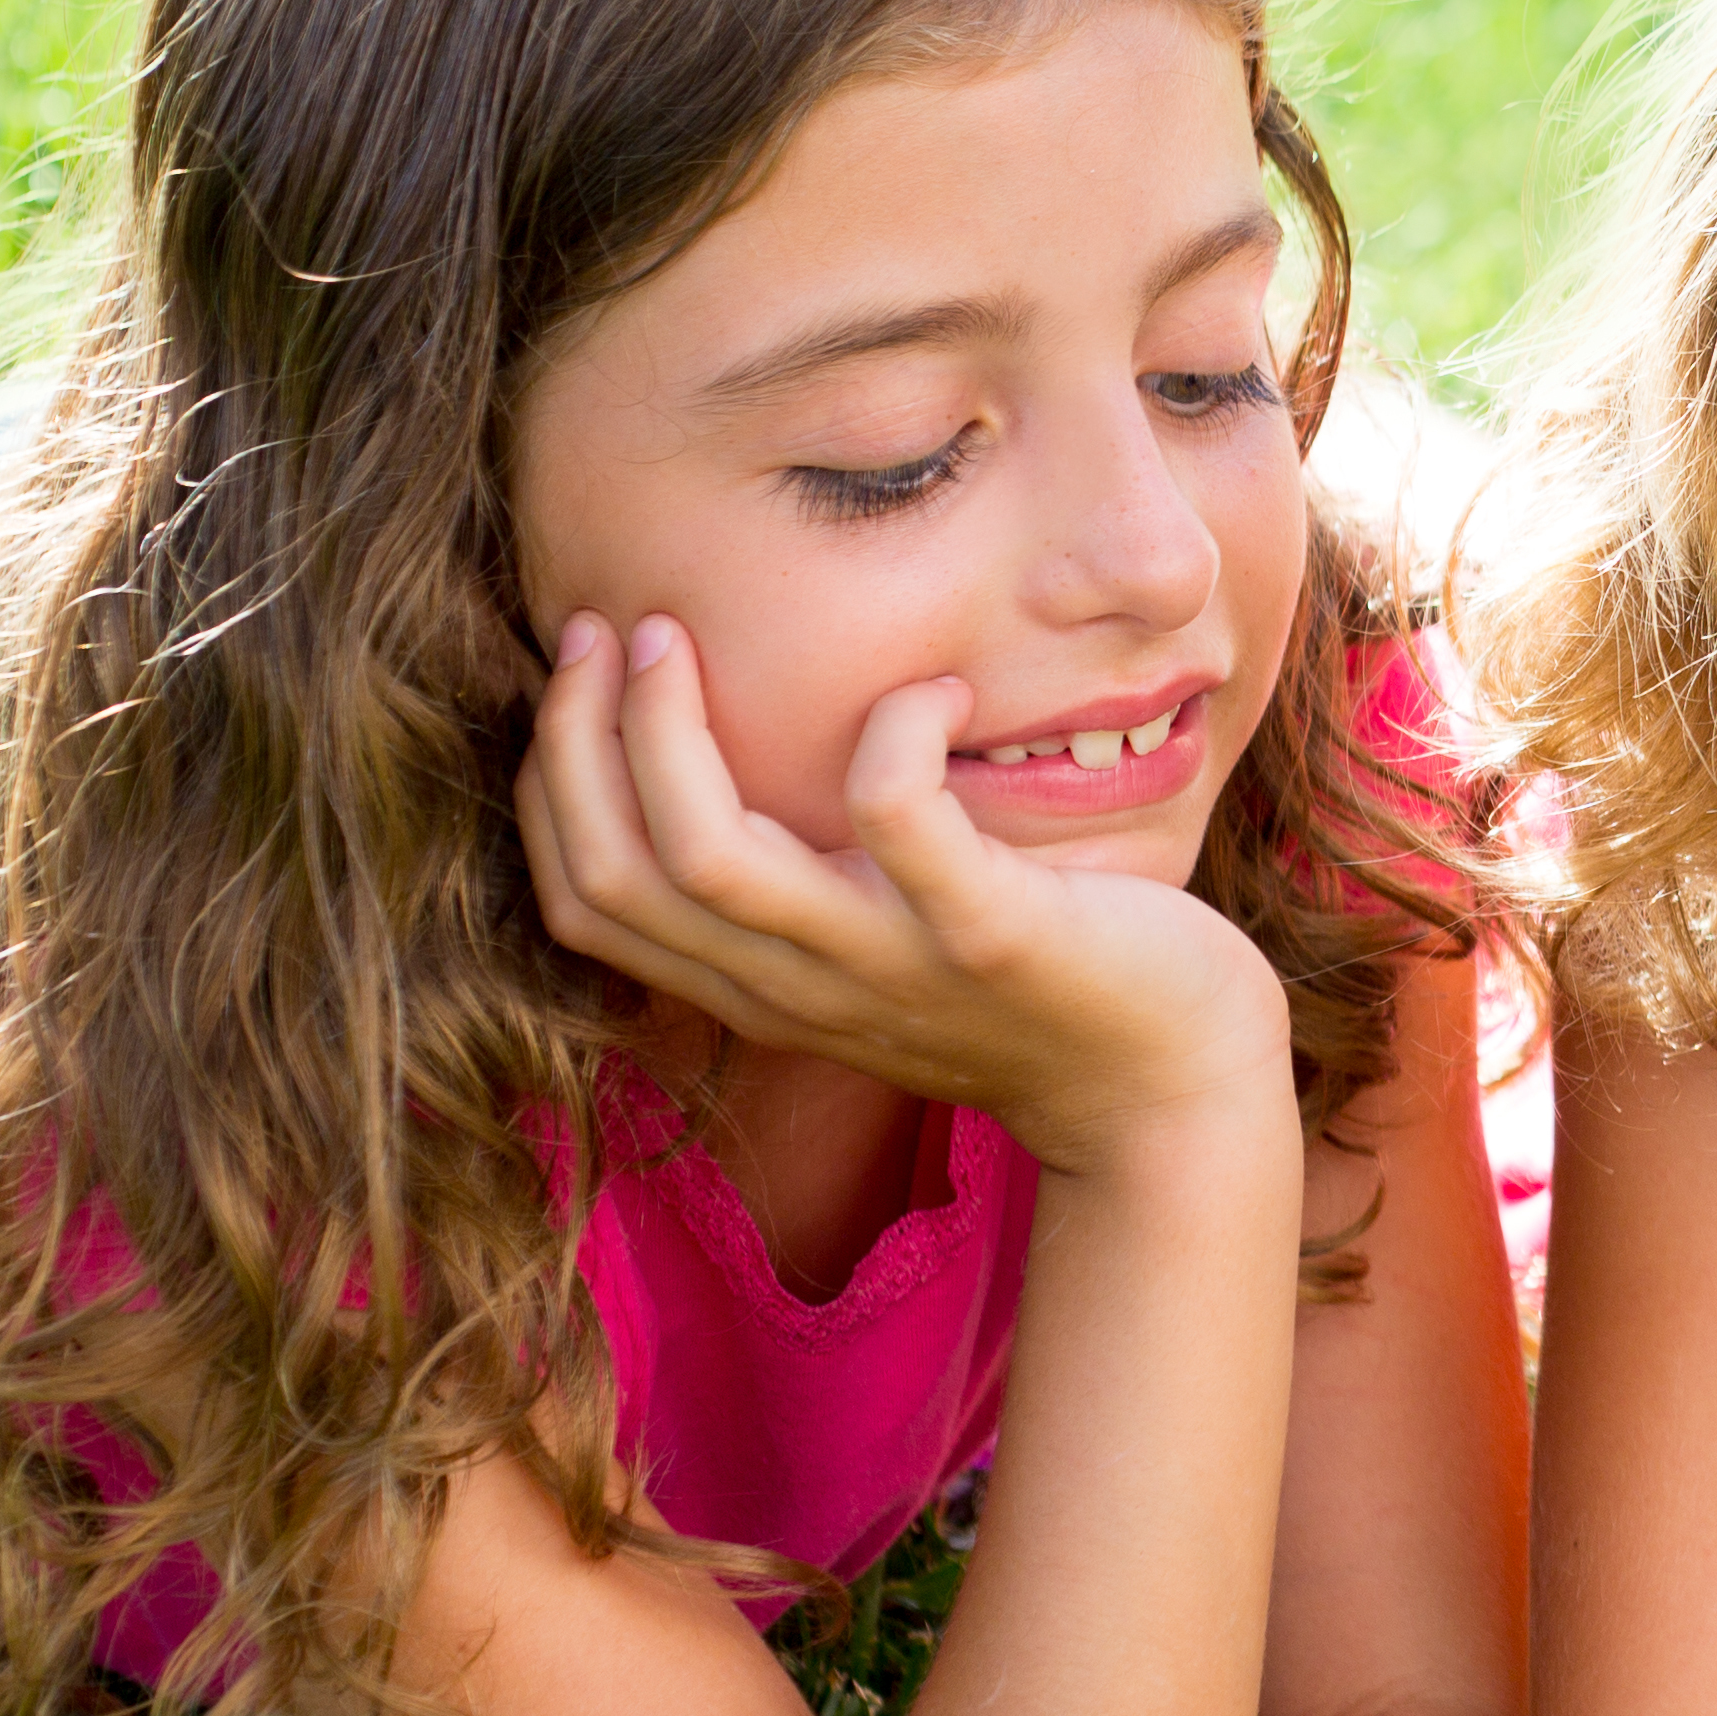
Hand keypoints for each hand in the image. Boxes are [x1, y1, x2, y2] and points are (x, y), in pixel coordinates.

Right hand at [519, 608, 1290, 1176]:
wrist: (1165, 1087)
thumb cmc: (1027, 984)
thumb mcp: (878, 944)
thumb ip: (800, 886)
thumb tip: (724, 758)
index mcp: (760, 986)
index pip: (586, 903)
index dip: (551, 784)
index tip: (583, 676)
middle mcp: (801, 987)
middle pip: (618, 875)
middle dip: (580, 737)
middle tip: (612, 628)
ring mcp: (889, 963)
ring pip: (711, 859)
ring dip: (671, 730)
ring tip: (689, 634)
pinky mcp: (988, 932)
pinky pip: (895, 816)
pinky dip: (893, 729)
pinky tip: (935, 690)